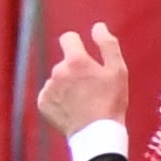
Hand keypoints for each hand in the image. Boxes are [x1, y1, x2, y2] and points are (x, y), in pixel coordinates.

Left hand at [37, 23, 127, 137]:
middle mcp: (57, 71)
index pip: (68, 38)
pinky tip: (72, 108)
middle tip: (91, 87)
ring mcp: (48, 88)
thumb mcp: (118, 70)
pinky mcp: (42, 103)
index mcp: (75, 61)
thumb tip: (98, 27)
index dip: (77, 43)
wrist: (97, 133)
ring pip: (58, 79)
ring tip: (83, 101)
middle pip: (66, 63)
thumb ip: (107, 44)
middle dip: (76, 70)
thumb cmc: (111, 101)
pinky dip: (59, 99)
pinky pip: (50, 94)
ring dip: (67, 85)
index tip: (84, 53)